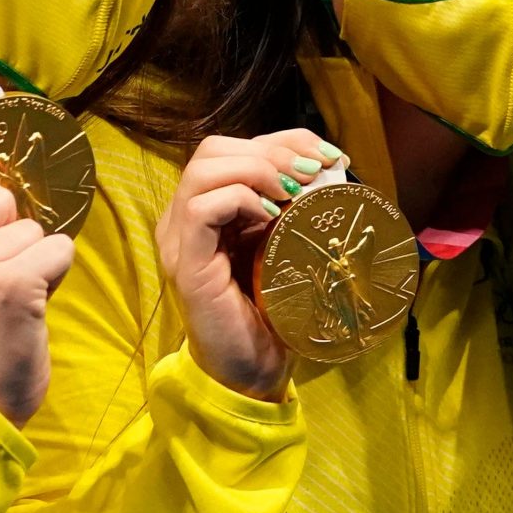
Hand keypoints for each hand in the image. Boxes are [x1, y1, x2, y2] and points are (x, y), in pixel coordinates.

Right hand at [156, 129, 344, 401]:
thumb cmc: (273, 313)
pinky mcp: (186, 263)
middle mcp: (186, 217)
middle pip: (215, 148)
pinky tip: (274, 217)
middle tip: (315, 173)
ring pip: (204, 168)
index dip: (287, 140)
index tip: (332, 156)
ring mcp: (180, 239)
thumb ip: (296, 209)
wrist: (253, 371)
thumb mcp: (290, 246)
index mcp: (211, 208)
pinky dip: (242, 199)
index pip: (237, 147)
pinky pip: (201, 208)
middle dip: (274, 150)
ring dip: (259, 169)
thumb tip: (332, 168)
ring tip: (294, 192)